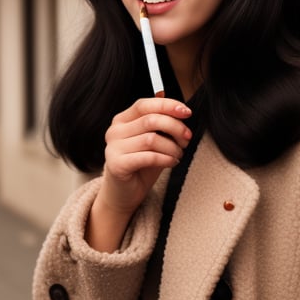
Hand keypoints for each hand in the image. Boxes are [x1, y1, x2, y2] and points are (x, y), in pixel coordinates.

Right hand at [86, 98, 191, 250]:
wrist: (124, 194)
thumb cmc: (141, 165)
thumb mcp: (154, 140)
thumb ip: (162, 124)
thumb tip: (180, 109)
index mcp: (121, 120)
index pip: (145, 105)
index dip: (168, 106)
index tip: (187, 112)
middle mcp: (114, 131)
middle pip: (151, 120)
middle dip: (175, 128)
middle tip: (186, 139)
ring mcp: (113, 148)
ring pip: (152, 139)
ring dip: (172, 147)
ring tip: (178, 154)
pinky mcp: (117, 165)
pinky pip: (149, 157)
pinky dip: (166, 159)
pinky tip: (171, 162)